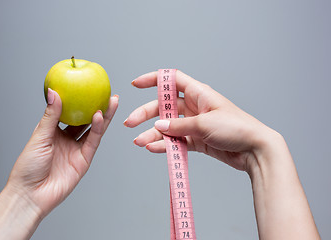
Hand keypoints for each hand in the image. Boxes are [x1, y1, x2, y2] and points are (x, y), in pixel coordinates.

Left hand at [7, 89, 118, 217]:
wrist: (31, 194)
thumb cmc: (28, 167)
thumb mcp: (39, 136)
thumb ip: (50, 115)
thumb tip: (54, 91)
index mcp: (54, 132)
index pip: (69, 113)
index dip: (79, 101)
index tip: (87, 87)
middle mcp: (67, 139)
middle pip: (85, 120)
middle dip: (98, 106)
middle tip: (107, 92)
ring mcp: (77, 150)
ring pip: (93, 130)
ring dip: (103, 116)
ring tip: (112, 101)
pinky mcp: (84, 160)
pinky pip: (92, 141)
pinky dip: (97, 129)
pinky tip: (100, 116)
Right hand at [124, 70, 319, 238]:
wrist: (254, 150)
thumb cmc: (237, 128)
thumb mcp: (204, 124)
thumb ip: (178, 125)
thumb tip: (158, 125)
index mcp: (199, 94)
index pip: (172, 80)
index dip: (153, 80)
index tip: (135, 85)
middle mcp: (194, 107)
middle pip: (163, 106)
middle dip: (145, 114)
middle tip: (130, 123)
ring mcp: (194, 124)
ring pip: (167, 126)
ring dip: (152, 133)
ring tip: (139, 142)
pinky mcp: (196, 140)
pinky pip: (176, 141)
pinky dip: (165, 145)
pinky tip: (153, 148)